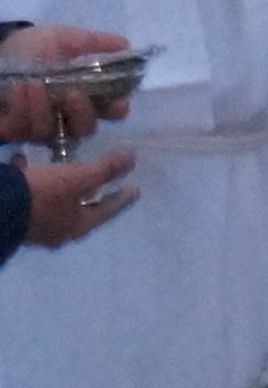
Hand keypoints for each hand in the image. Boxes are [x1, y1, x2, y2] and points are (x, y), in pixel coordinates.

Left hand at [0, 22, 137, 149]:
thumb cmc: (31, 47)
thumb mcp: (63, 38)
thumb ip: (94, 42)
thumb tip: (126, 44)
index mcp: (84, 95)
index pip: (109, 110)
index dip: (116, 110)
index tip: (118, 103)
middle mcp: (64, 116)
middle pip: (84, 129)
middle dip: (82, 115)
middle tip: (74, 95)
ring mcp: (39, 126)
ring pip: (51, 132)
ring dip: (44, 109)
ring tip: (33, 83)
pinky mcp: (15, 130)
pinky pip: (22, 129)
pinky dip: (23, 109)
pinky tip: (19, 89)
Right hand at [12, 149, 136, 250]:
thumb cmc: (40, 195)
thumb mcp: (77, 178)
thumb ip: (105, 169)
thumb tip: (131, 157)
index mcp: (76, 225)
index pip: (107, 209)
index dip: (121, 197)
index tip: (134, 188)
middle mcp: (56, 230)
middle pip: (79, 208)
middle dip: (87, 192)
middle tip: (97, 179)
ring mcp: (32, 224)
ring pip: (51, 201)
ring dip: (56, 184)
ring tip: (60, 167)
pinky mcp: (11, 213)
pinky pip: (24, 193)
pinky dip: (26, 176)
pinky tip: (21, 160)